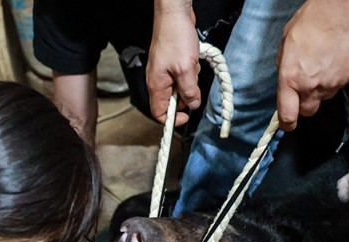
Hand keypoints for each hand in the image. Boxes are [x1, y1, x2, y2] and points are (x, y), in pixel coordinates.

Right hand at [147, 1, 200, 126]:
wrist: (174, 14)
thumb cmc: (175, 37)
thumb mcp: (186, 69)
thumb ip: (189, 91)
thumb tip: (193, 104)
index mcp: (156, 84)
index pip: (159, 113)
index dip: (172, 119)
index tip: (186, 117)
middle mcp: (157, 80)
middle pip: (172, 100)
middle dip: (186, 95)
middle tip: (193, 83)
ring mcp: (164, 71)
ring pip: (179, 87)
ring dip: (190, 81)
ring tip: (192, 66)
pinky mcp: (171, 63)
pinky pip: (182, 75)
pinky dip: (190, 71)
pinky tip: (192, 60)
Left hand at [277, 0, 348, 130]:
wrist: (344, 10)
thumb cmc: (314, 19)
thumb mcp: (287, 41)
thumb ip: (284, 64)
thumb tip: (284, 76)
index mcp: (290, 78)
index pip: (287, 114)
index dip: (286, 123)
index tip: (287, 123)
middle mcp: (311, 86)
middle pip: (308, 111)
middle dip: (305, 104)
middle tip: (306, 87)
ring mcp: (332, 84)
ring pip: (325, 97)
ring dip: (322, 88)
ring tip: (323, 64)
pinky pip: (339, 85)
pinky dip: (337, 77)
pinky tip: (336, 59)